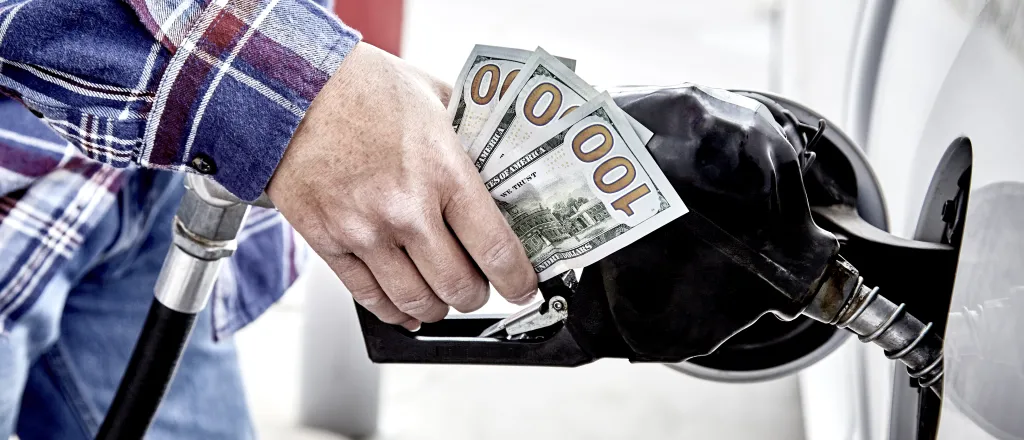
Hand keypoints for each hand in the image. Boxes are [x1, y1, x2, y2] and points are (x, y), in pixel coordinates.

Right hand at [267, 43, 537, 329]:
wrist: (288, 87)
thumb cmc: (360, 86)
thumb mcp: (434, 97)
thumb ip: (470, 134)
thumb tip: (502, 163)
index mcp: (443, 170)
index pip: (495, 248)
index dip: (517, 280)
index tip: (523, 286)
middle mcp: (405, 209)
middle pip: (458, 287)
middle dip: (477, 295)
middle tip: (481, 285)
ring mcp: (364, 231)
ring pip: (416, 302)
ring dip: (438, 307)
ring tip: (444, 296)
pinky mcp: (328, 242)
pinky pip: (369, 297)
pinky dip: (395, 312)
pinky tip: (407, 309)